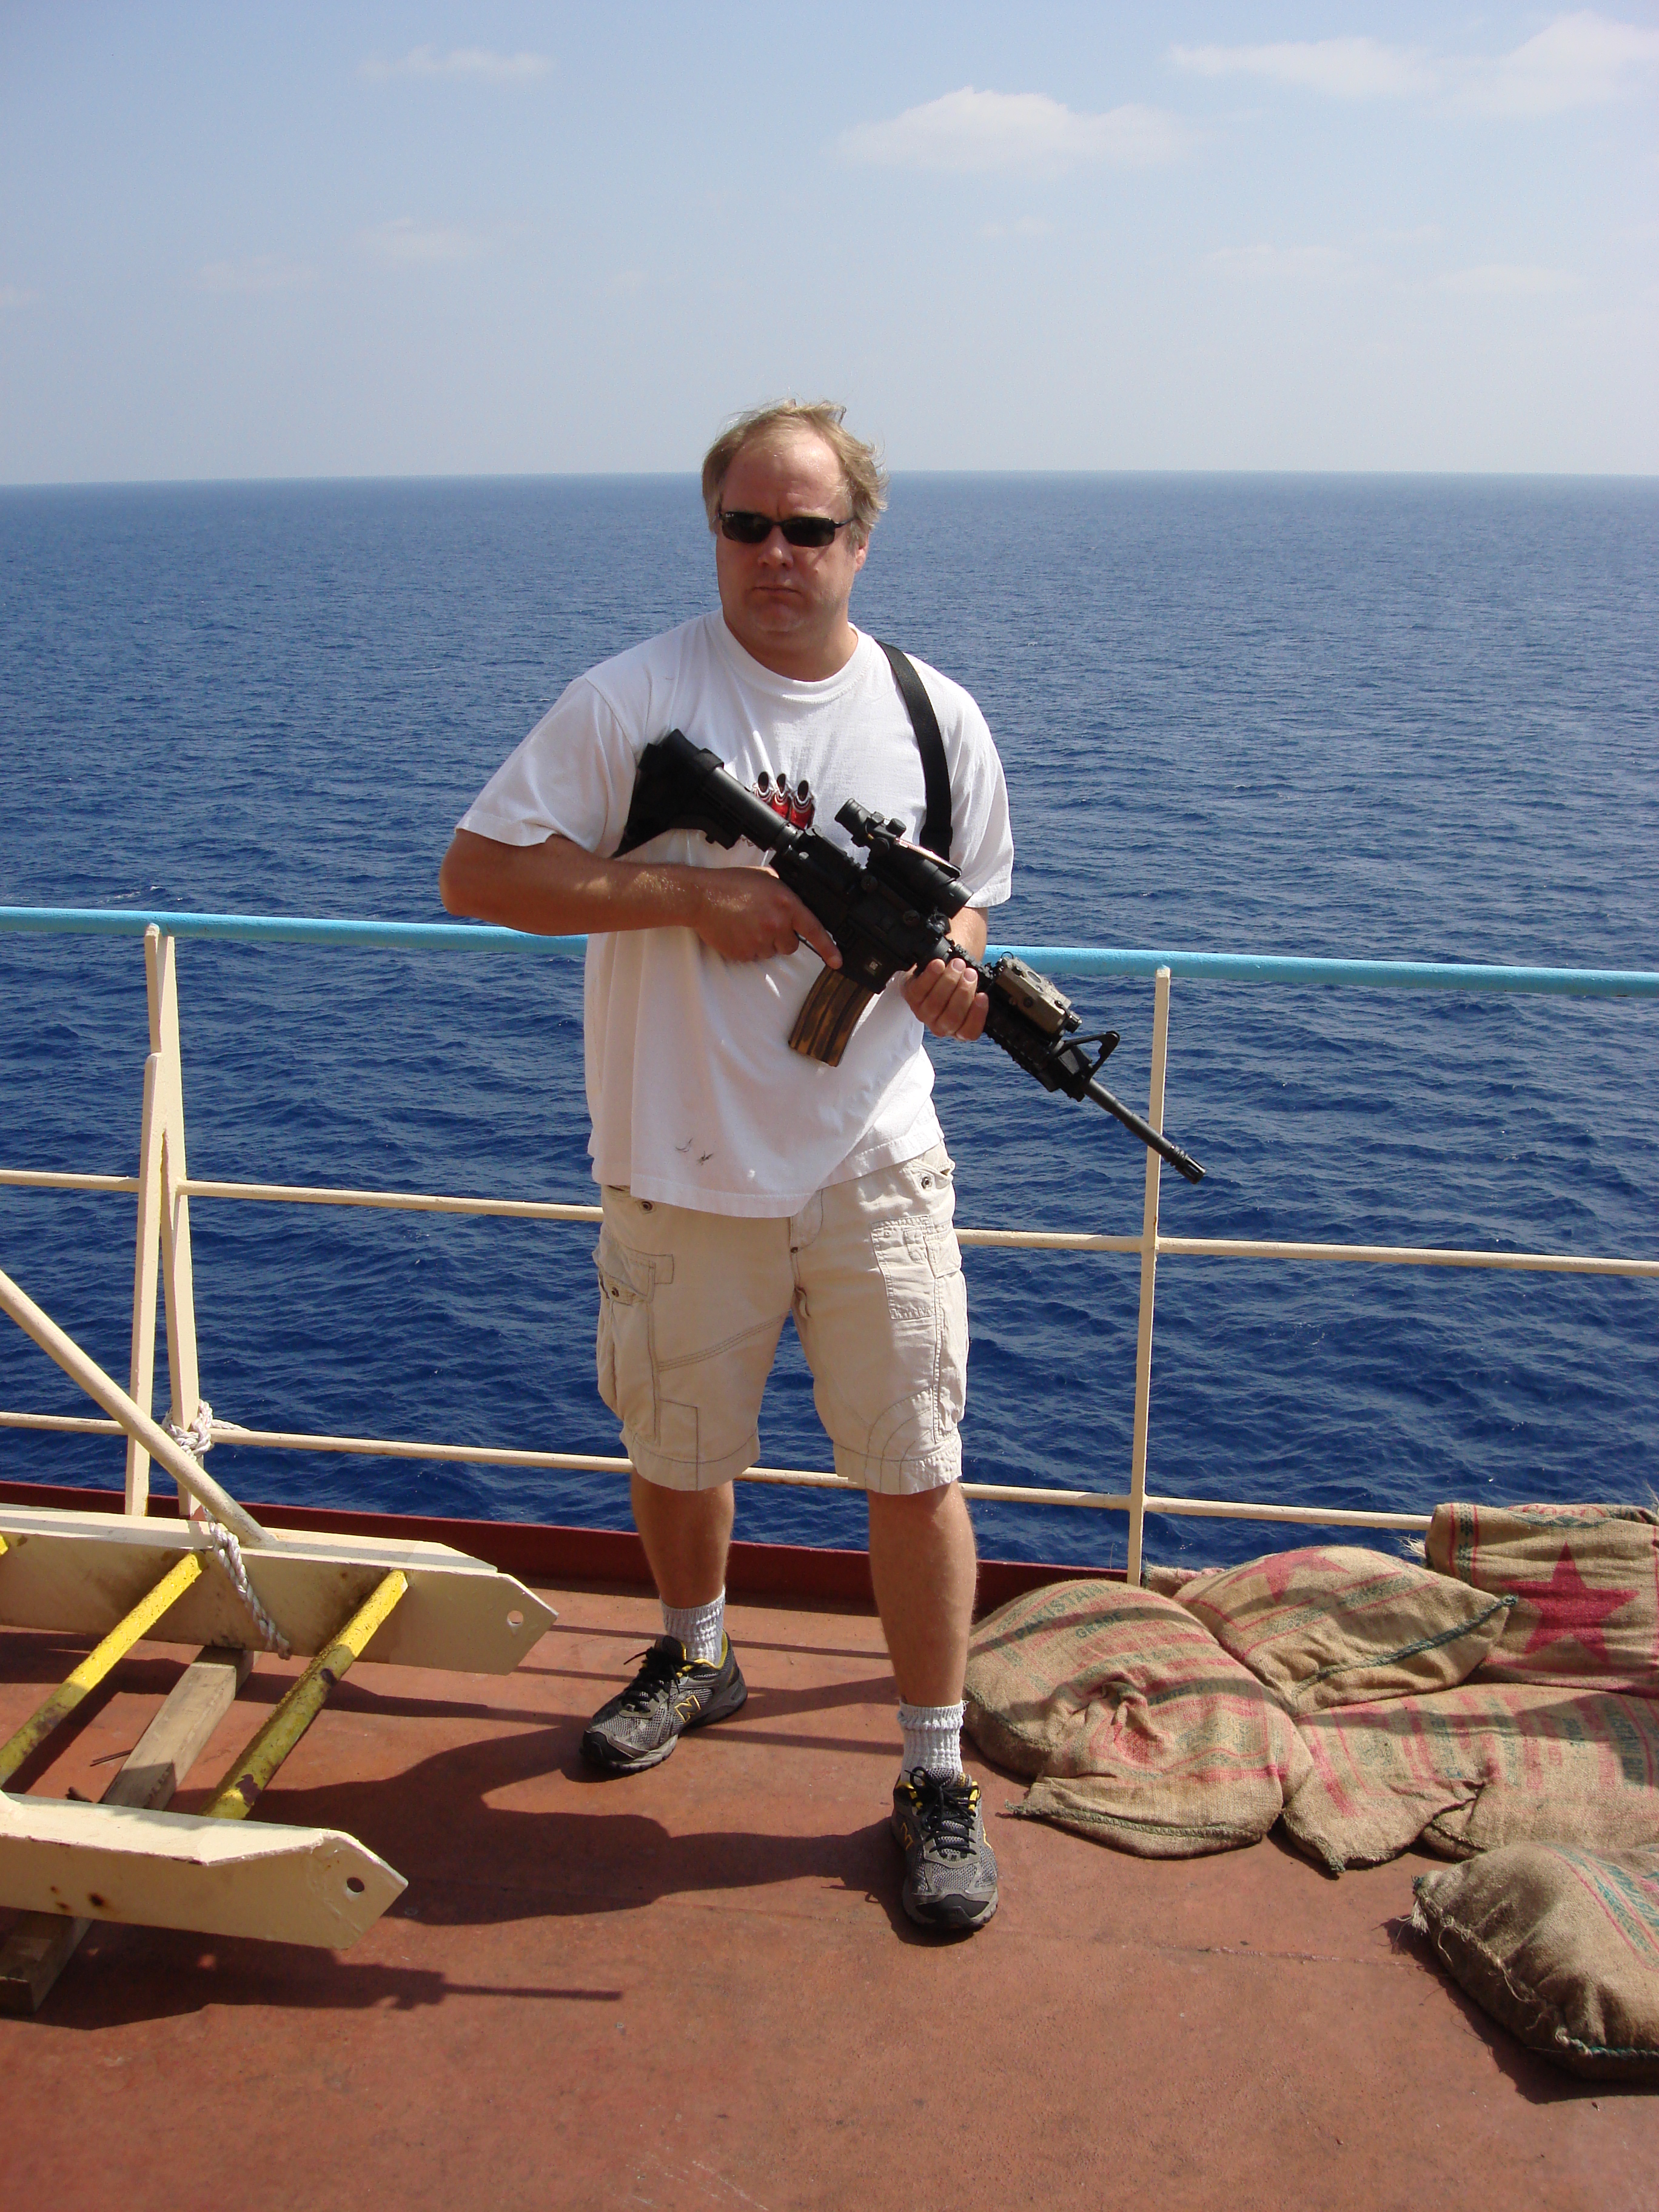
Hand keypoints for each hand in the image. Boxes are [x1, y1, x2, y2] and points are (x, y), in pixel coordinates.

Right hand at [689, 867, 842, 966]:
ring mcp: (760, 940)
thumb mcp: (765, 878)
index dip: (829, 948)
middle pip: (790, 946)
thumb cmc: (730, 885)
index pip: (814, 930)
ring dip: (763, 942)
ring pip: (771, 952)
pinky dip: (747, 947)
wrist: (702, 897)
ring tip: (746, 924)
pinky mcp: (744, 953)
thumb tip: (792, 901)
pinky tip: (737, 932)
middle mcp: (776, 924)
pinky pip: (753, 956)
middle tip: (763, 923)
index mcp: (786, 904)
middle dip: (781, 937)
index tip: (837, 961)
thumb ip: (783, 891)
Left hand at [903, 955, 987, 1040]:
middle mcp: (941, 1026)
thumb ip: (977, 993)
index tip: (983, 995)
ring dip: (949, 981)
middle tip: (970, 973)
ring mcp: (924, 1014)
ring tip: (957, 965)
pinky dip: (931, 976)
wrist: (933, 972)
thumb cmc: (956, 983)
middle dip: (964, 992)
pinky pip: (919, 990)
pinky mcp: (911, 998)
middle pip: (952, 1017)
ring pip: (936, 1004)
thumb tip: (985, 984)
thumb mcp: (970, 990)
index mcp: (959, 1028)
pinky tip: (939, 964)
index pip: (969, 1032)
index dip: (977, 1015)